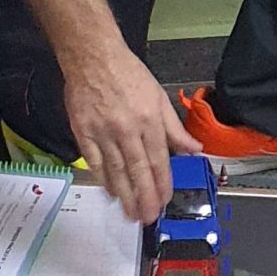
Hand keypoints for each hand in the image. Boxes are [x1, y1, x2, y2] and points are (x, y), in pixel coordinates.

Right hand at [64, 42, 201, 224]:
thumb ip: (175, 128)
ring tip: (130, 214)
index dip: (162, 183)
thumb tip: (194, 149)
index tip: (163, 201)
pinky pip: (94, 162)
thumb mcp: (159, 96)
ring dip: (124, 195)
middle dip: (143, 197)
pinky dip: (102, 179)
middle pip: (137, 170)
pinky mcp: (82, 132)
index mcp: (149, 120)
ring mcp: (102, 132)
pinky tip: (110, 193)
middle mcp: (127, 129)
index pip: (158, 160)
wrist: (93, 57)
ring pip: (116, 171)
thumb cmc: (128, 74)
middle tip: (147, 218)